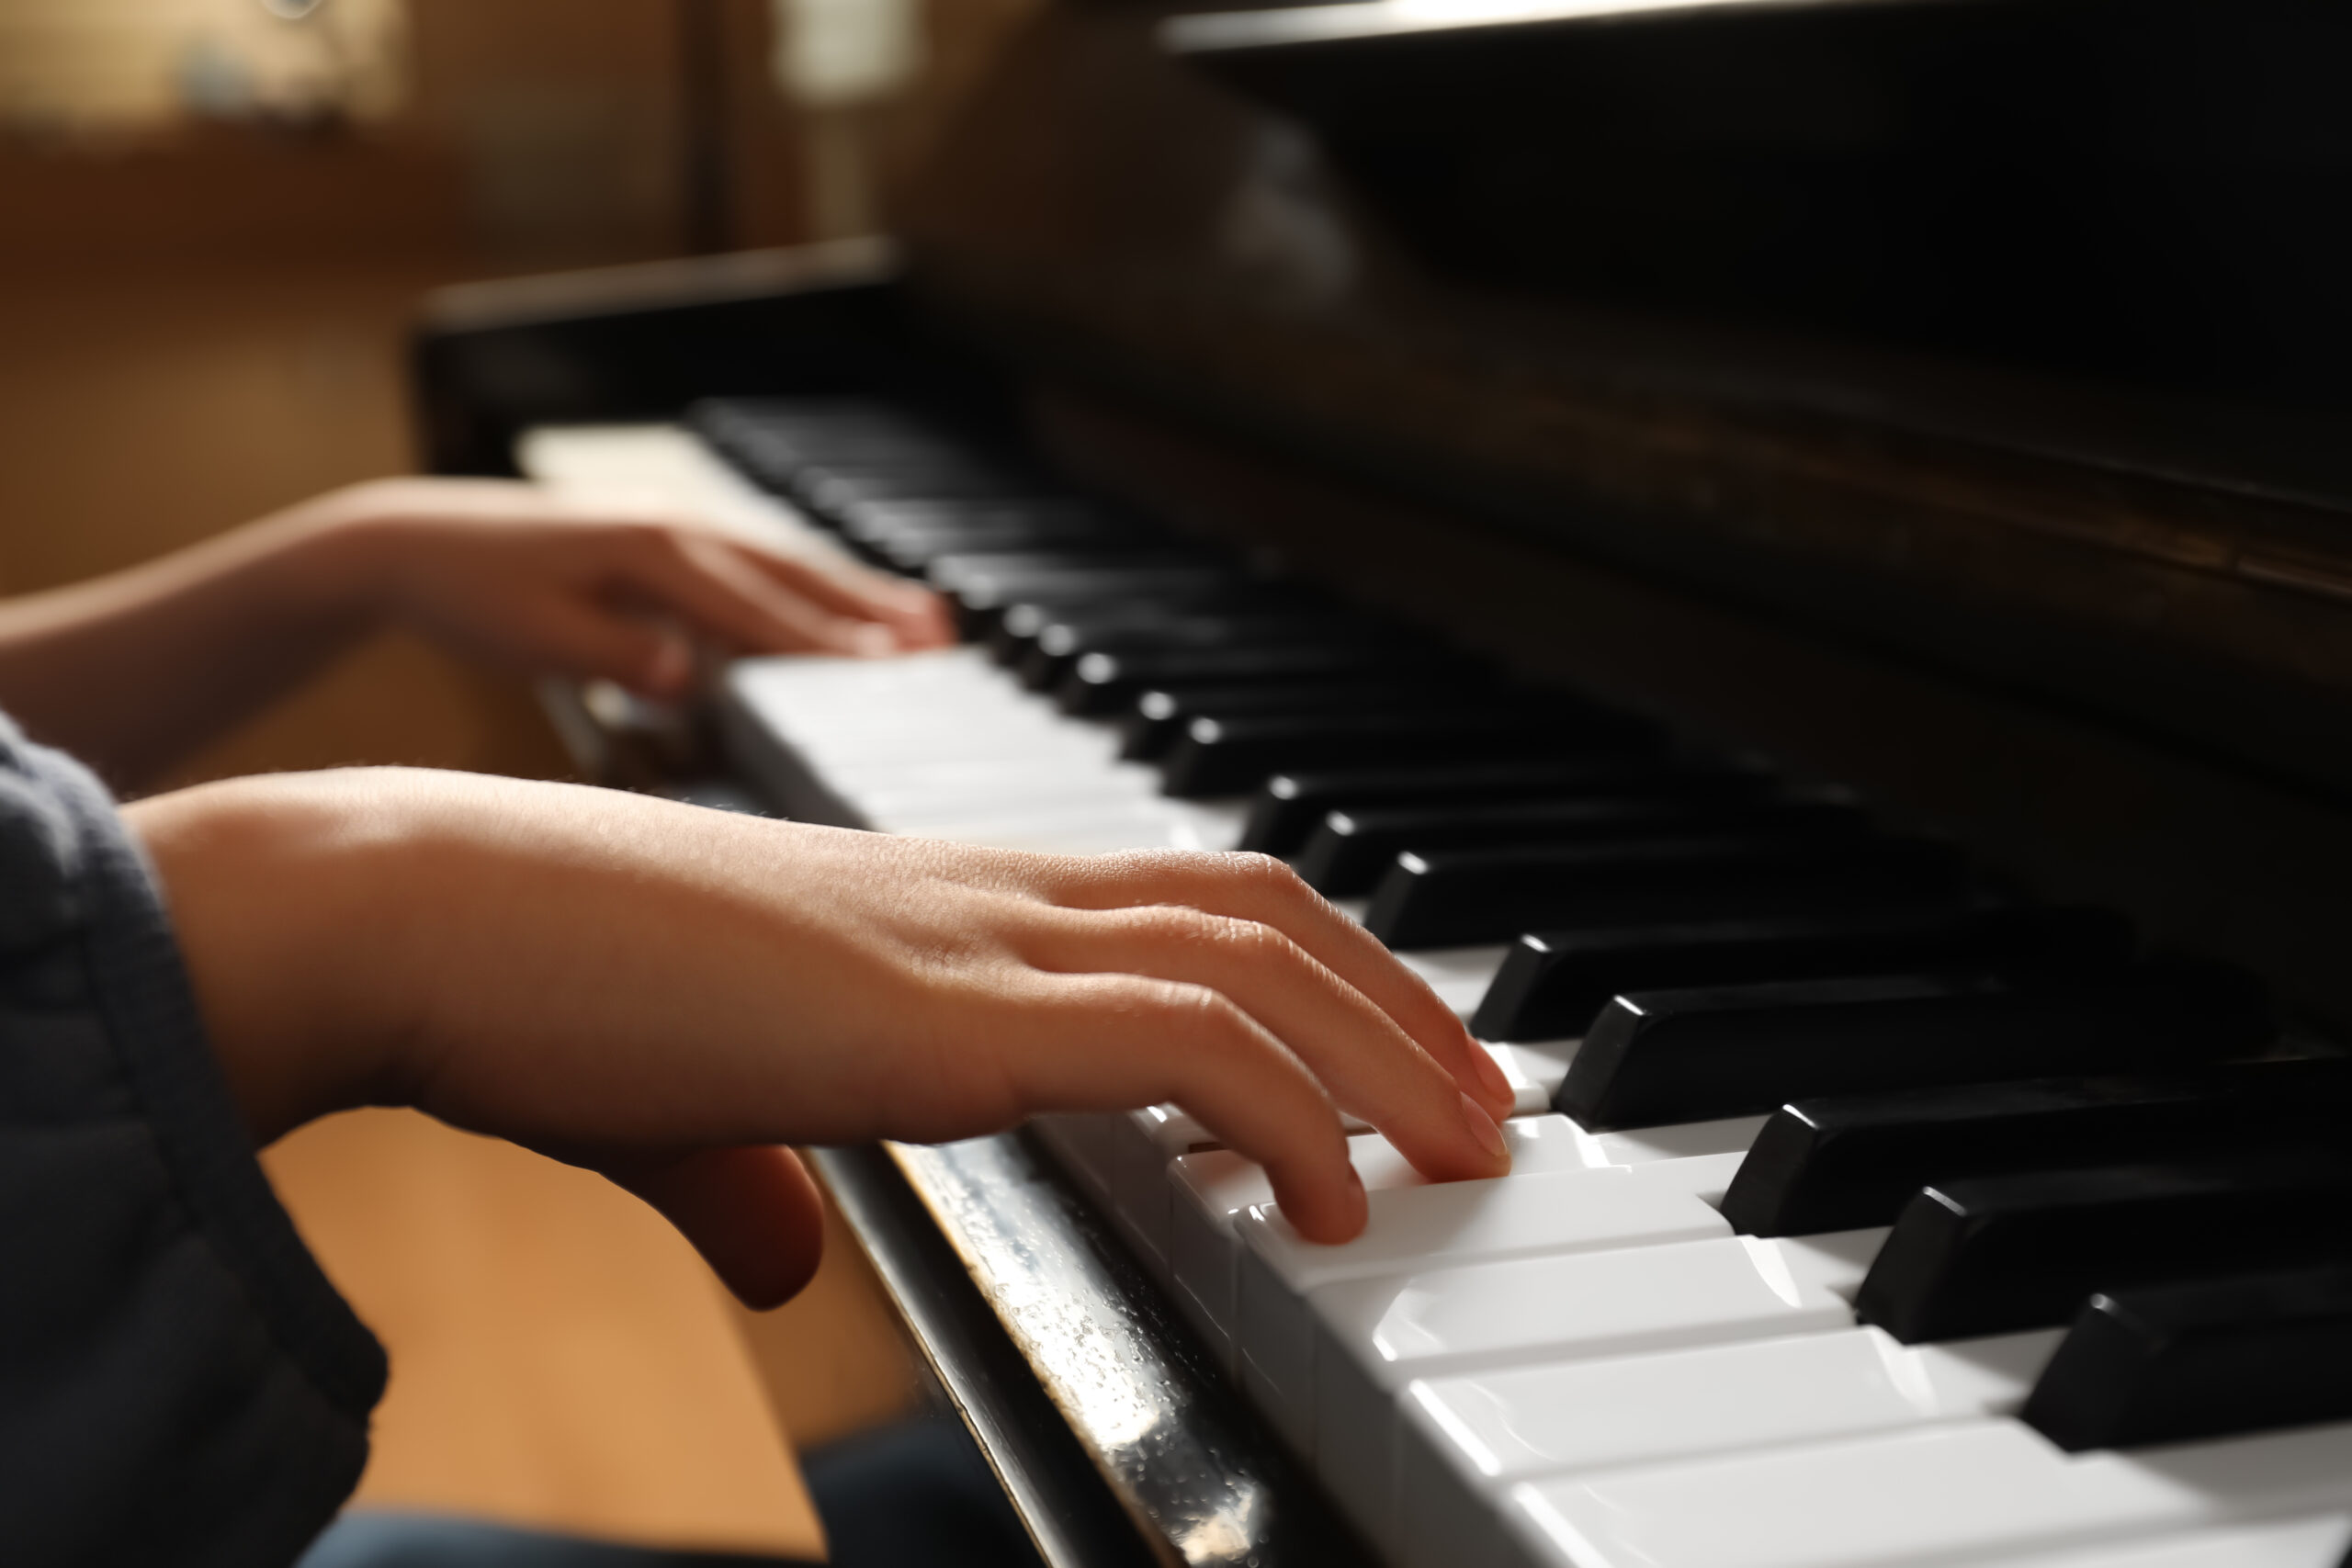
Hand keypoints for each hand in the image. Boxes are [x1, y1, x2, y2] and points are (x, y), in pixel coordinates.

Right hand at [127, 772, 1516, 1307]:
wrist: (438, 911)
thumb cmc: (546, 990)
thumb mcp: (688, 1099)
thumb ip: (752, 1176)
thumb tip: (773, 1261)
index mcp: (944, 899)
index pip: (1184, 889)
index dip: (1309, 960)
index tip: (1383, 1045)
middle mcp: (986, 895)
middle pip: (1264, 907)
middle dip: (1397, 1002)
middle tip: (1482, 1099)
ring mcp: (974, 940)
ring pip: (1255, 963)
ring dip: (1384, 1060)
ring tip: (1462, 1157)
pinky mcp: (945, 1013)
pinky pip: (1180, 1044)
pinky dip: (1281, 1118)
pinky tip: (1315, 1207)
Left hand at [296, 478, 953, 694]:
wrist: (416, 541)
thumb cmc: (471, 596)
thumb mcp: (532, 638)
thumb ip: (614, 657)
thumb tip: (686, 680)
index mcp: (652, 551)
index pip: (756, 610)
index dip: (825, 646)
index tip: (889, 673)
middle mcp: (677, 528)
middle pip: (793, 575)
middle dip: (870, 610)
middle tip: (942, 642)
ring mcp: (676, 526)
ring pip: (785, 562)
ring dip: (856, 593)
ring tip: (927, 620)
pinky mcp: (668, 539)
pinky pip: (758, 564)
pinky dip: (810, 586)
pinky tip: (843, 605)